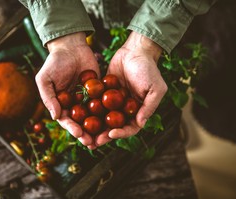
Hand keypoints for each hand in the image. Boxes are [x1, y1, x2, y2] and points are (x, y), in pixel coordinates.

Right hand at [35, 32, 98, 146]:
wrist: (71, 47)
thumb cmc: (54, 62)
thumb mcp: (45, 79)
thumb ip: (48, 98)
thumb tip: (55, 116)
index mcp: (61, 105)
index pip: (66, 120)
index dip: (72, 128)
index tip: (79, 134)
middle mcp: (74, 105)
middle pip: (81, 122)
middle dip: (86, 134)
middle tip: (93, 142)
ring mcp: (87, 99)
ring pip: (93, 117)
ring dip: (98, 128)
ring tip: (105, 137)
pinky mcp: (99, 92)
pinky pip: (104, 103)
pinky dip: (109, 112)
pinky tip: (115, 119)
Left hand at [95, 31, 167, 145]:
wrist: (135, 51)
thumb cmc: (148, 69)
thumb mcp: (155, 88)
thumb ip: (149, 106)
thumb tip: (141, 124)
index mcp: (138, 111)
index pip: (130, 128)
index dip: (121, 133)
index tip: (111, 134)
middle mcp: (125, 109)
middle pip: (114, 127)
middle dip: (104, 135)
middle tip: (93, 142)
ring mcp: (113, 102)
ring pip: (103, 118)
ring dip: (95, 127)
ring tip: (84, 134)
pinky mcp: (104, 92)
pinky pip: (96, 103)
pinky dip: (88, 110)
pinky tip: (79, 115)